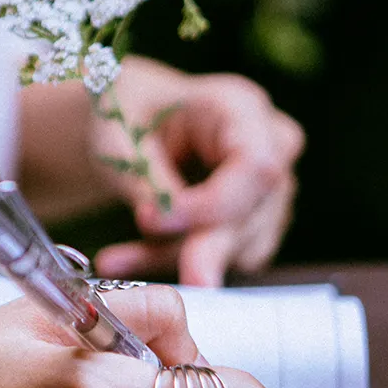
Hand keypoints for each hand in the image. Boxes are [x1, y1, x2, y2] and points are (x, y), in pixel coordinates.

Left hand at [90, 55, 304, 285]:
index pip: (254, 164)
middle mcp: (271, 145)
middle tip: (171, 281)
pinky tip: (134, 256)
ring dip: (175, 258)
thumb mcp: (120, 136)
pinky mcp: (258, 223)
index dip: (212, 204)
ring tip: (116, 259)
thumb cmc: (128, 115)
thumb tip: (161, 220)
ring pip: (237, 244)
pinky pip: (225, 257)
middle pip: (254, 212)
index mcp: (240, 106)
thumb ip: (145, 177)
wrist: (136, 123)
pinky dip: (176, 261)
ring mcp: (271, 189)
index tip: (151, 221)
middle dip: (204, 250)